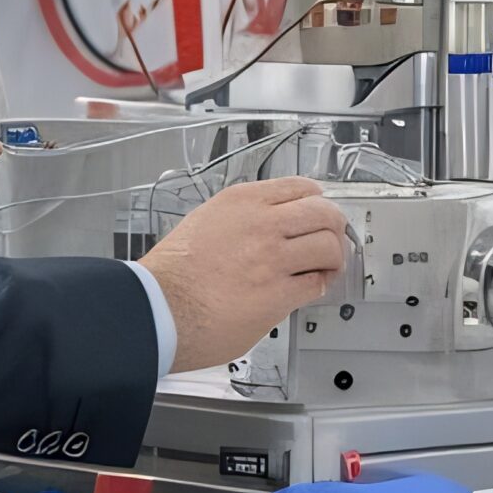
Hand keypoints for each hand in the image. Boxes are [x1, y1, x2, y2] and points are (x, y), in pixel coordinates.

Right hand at [141, 178, 352, 371]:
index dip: (317, 201)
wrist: (158, 306)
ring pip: (328, 246)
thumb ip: (240, 219)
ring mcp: (272, 259)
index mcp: (242, 201)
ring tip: (324, 267)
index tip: (319, 211)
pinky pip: (317, 283)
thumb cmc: (172, 272)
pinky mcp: (277, 294)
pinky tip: (309, 288)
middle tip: (332, 239)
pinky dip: (319, 285)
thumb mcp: (205, 220)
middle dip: (333, 227)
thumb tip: (265, 225)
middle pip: (324, 213)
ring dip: (331, 258)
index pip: (301, 187)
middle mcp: (262, 224)